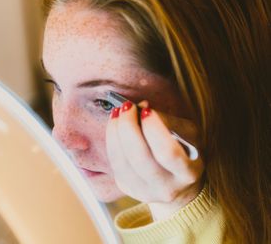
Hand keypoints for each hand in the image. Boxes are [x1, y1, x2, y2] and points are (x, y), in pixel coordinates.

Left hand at [106, 101, 203, 220]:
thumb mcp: (188, 135)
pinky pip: (114, 163)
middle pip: (140, 158)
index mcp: (188, 173)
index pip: (168, 153)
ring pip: (122, 162)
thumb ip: (167, 121)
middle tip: (127, 107)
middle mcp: (166, 188)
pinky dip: (111, 140)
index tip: (146, 110)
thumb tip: (141, 108)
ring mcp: (144, 191)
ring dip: (115, 132)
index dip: (154, 129)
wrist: (178, 186)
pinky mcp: (126, 188)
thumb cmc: (184, 153)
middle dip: (129, 127)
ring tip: (117, 113)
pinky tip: (114, 125)